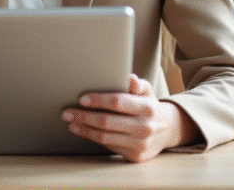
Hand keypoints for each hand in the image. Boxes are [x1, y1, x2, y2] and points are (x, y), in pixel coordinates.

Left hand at [61, 73, 195, 162]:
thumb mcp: (147, 91)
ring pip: (104, 137)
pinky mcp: (134, 156)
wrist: (166, 130)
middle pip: (107, 122)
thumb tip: (129, 78)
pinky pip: (108, 146)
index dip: (98, 100)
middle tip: (67, 112)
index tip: (82, 99)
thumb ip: (137, 84)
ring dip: (84, 129)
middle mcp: (144, 127)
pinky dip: (92, 137)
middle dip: (84, 116)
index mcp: (147, 107)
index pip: (118, 102)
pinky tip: (82, 130)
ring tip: (71, 121)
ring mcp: (140, 144)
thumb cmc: (148, 107)